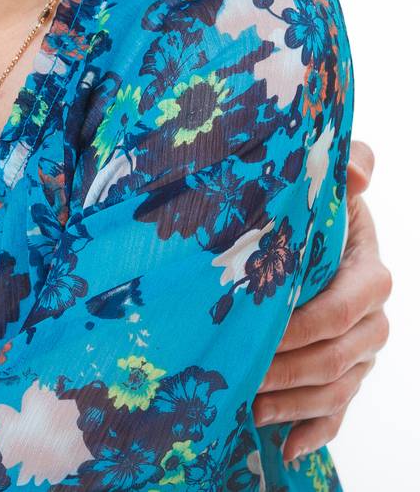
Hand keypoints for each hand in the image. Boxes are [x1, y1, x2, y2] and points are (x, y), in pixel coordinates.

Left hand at [254, 141, 390, 462]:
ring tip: (247, 408)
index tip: (260, 330)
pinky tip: (286, 448)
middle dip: (289, 371)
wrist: (310, 227)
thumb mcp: (325, 180)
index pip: (344, 310)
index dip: (306, 326)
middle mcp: (371, 321)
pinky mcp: (344, 376)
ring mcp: (360, 354)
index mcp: (368, 275)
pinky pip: (338, 414)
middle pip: (336, 359)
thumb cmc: (313, 203)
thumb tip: (358, 170)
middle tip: (242, 377)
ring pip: (334, 390)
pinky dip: (315, 433)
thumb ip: (345, 166)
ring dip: (293, 405)